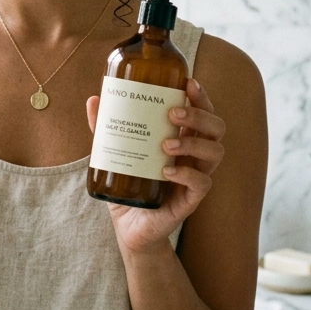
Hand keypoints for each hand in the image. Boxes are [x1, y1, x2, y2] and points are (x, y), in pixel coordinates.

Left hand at [86, 78, 225, 254]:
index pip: (203, 112)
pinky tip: (167, 171)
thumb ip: (105, 127)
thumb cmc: (128, 184)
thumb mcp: (115, 152)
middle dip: (199, 115)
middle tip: (173, 113)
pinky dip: (186, 174)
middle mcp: (194, 155)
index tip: (188, 83)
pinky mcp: (190, 200)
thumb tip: (94, 99)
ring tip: (166, 144)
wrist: (129, 226)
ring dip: (193, 143)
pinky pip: (202, 183)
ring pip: (215, 153)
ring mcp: (195, 176)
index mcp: (183, 138)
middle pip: (216, 128)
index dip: (201, 96)